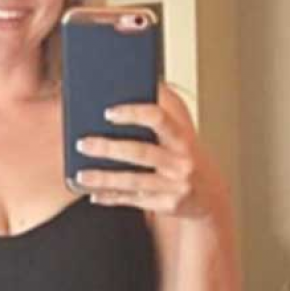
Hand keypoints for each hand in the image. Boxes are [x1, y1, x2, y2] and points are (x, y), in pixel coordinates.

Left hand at [75, 82, 224, 218]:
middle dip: (108, 148)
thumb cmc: (184, 155)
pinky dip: (110, 198)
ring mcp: (175, 186)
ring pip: (133, 181)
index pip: (159, 119)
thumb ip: (162, 110)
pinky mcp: (167, 206)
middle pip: (140, 152)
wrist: (209, 196)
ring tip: (80, 174)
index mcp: (183, 137)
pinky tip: (92, 192)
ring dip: (104, 178)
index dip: (132, 114)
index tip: (108, 112)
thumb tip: (135, 85)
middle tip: (82, 143)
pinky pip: (133, 201)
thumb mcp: (181, 131)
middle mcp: (181, 162)